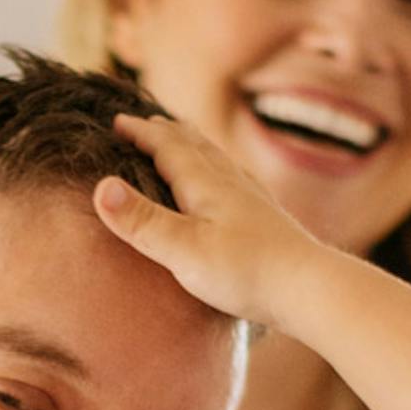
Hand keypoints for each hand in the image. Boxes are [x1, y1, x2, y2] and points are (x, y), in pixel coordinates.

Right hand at [91, 111, 339, 326]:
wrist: (309, 288)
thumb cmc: (246, 272)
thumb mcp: (184, 251)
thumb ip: (142, 222)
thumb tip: (101, 187)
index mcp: (204, 183)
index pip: (166, 146)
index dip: (139, 133)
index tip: (115, 121)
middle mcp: (229, 181)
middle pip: (192, 144)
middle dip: (164, 132)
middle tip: (143, 123)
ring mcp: (250, 197)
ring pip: (215, 158)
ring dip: (191, 144)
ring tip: (181, 140)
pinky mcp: (265, 216)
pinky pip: (233, 177)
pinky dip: (216, 167)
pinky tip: (226, 181)